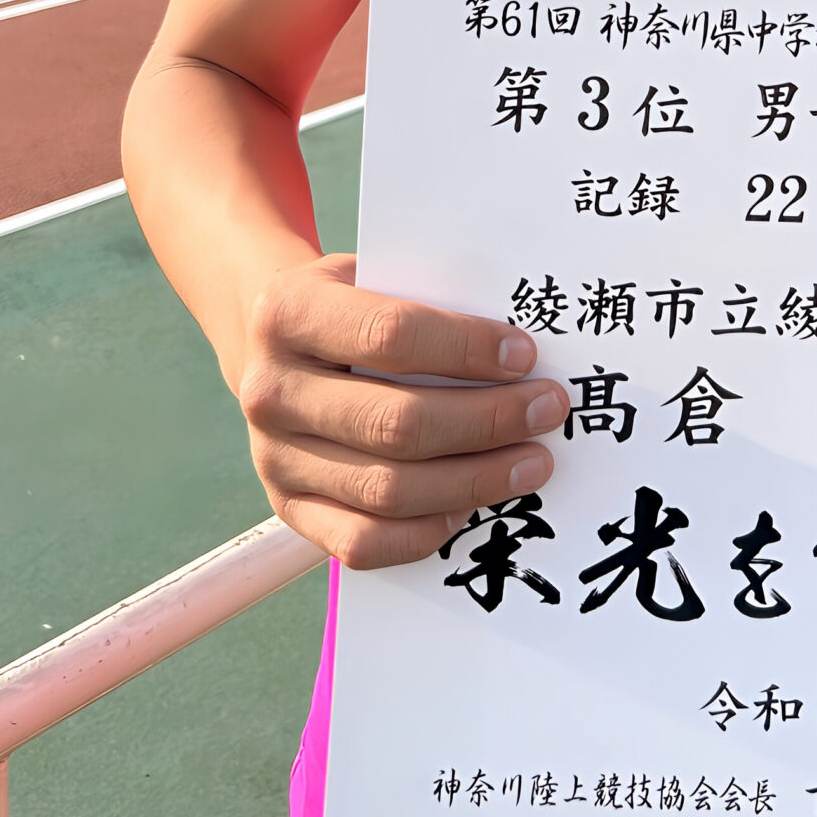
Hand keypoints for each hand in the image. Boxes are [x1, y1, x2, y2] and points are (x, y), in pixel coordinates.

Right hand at [237, 254, 567, 567]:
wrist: (271, 344)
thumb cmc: (349, 303)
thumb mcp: (374, 273)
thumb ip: (431, 299)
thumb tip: (520, 350)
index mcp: (288, 314)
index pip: (390, 336)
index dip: (465, 349)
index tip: (525, 355)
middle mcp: (270, 391)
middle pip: (395, 423)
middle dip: (487, 419)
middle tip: (547, 409)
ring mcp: (274, 458)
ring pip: (387, 490)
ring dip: (474, 480)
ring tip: (533, 462)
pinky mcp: (289, 508)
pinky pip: (362, 543)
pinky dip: (425, 532)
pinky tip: (470, 507)